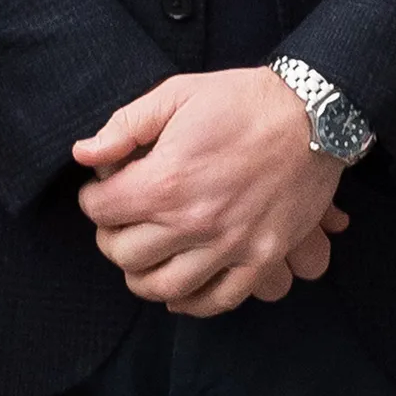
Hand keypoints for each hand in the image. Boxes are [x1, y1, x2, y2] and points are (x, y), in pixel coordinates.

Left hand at [73, 70, 348, 317]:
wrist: (313, 117)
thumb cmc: (241, 100)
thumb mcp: (177, 94)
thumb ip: (125, 126)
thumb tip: (83, 154)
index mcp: (167, 181)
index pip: (100, 212)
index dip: (93, 199)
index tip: (102, 190)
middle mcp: (195, 222)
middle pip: (124, 255)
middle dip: (111, 237)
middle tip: (120, 221)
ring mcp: (231, 246)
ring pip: (163, 288)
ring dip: (142, 274)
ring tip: (144, 254)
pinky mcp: (262, 259)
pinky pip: (217, 301)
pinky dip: (190, 302)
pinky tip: (178, 287)